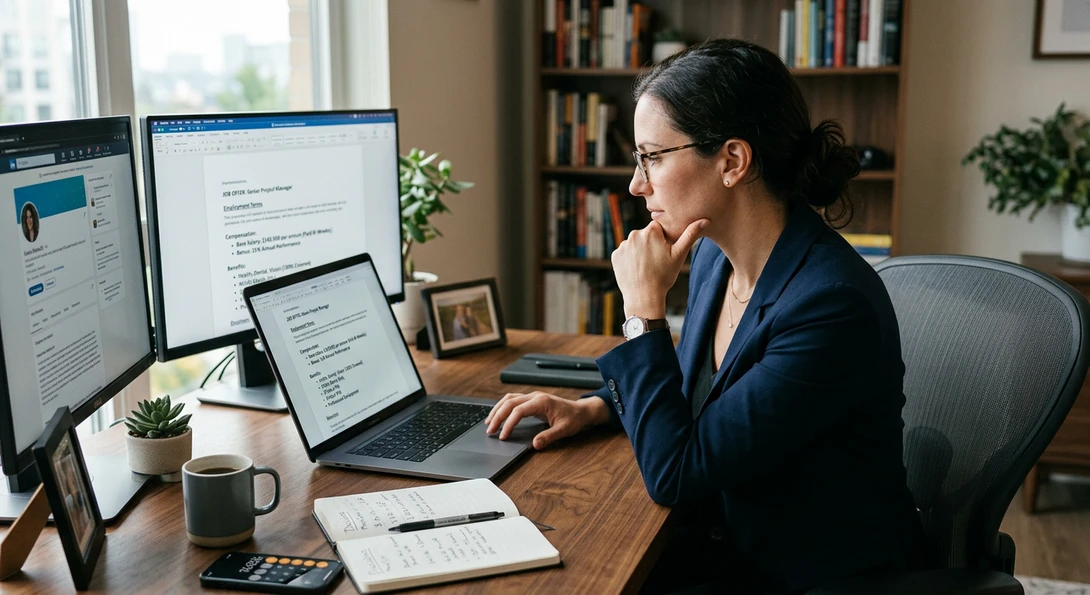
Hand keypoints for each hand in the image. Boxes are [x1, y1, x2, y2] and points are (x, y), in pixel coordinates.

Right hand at [485, 391, 609, 449]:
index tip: (503, 435)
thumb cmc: (573, 419)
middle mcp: (535, 396)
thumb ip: (548, 437)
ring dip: (498, 409)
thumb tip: (534, 444)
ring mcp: (533, 396)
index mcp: (541, 402)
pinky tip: (498, 415)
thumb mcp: (563, 430)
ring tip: (489, 423)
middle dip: (498, 416)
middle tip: (490, 431)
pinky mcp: (532, 400)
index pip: (518, 410)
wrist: (581, 411)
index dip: (508, 423)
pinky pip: (513, 400)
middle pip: (510, 403)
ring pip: (509, 399)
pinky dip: (503, 407)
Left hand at [612, 219, 706, 317]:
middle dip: (651, 244)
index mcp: (650, 231)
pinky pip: (625, 253)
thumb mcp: (679, 255)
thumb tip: (705, 220)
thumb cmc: (664, 276)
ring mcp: (623, 245)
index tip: (665, 252)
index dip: (664, 240)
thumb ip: (690, 235)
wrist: (644, 297)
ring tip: (647, 267)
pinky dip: (630, 259)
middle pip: (646, 235)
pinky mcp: (615, 256)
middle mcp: (634, 234)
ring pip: (635, 244)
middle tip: (656, 261)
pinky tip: (637, 270)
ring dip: (640, 251)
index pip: (658, 228)